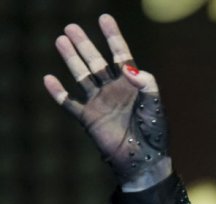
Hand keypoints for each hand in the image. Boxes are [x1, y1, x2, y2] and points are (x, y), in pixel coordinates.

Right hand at [43, 14, 171, 189]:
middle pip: (96, 62)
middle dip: (85, 44)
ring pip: (82, 76)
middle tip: (71, 26)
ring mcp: (100, 103)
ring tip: (60, 40)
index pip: (121, 55)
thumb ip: (147, 84)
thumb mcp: (155, 106)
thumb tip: (127, 67)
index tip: (104, 18)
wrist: (144, 161)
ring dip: (72, 59)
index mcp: (131, 85)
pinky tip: (49, 79)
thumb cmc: (154, 134)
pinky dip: (59, 93)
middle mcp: (114, 90)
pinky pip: (70, 103)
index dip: (113, 37)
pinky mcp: (89, 119)